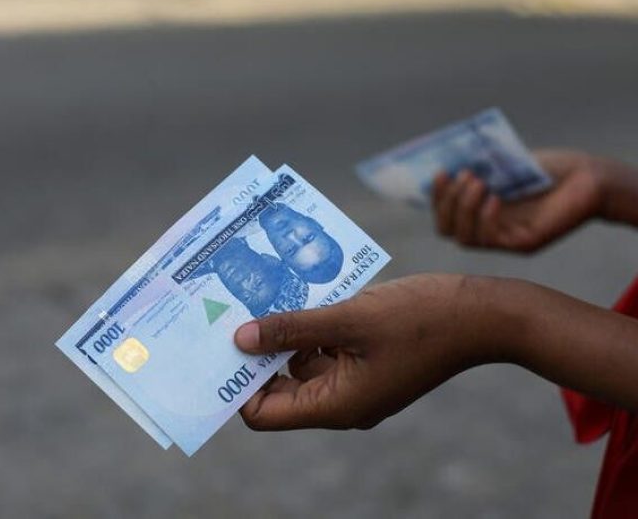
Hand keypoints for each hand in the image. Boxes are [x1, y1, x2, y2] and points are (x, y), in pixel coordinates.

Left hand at [233, 274, 500, 430]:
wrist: (484, 314)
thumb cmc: (421, 318)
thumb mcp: (348, 318)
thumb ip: (292, 328)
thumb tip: (240, 339)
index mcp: (336, 404)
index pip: (265, 412)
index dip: (238, 384)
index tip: (219, 347)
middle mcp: (342, 401)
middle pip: (280, 387)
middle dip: (257, 352)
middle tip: (233, 311)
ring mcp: (357, 381)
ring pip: (301, 362)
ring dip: (284, 332)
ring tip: (265, 293)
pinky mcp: (368, 361)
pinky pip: (326, 348)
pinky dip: (311, 326)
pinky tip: (302, 293)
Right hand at [432, 149, 604, 252]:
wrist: (589, 177)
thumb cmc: (550, 168)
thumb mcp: (504, 164)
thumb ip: (476, 168)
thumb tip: (443, 164)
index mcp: (480, 211)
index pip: (444, 215)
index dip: (436, 197)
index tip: (440, 172)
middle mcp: (489, 228)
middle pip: (447, 229)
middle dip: (446, 203)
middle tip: (463, 176)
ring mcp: (505, 239)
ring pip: (464, 238)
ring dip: (463, 208)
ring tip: (478, 182)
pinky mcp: (524, 243)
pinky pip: (491, 240)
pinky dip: (486, 218)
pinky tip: (496, 198)